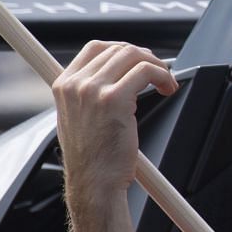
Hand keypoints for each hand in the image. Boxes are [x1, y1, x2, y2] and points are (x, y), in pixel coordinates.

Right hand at [52, 41, 177, 231]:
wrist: (94, 185)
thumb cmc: (91, 158)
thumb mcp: (76, 117)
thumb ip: (87, 93)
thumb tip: (114, 74)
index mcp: (63, 85)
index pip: (95, 47)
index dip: (122, 49)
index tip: (138, 61)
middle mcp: (75, 84)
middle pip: (117, 48)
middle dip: (144, 57)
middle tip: (158, 73)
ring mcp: (93, 91)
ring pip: (133, 56)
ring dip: (157, 65)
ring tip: (165, 82)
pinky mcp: (115, 100)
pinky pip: (146, 71)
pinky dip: (163, 75)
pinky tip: (168, 89)